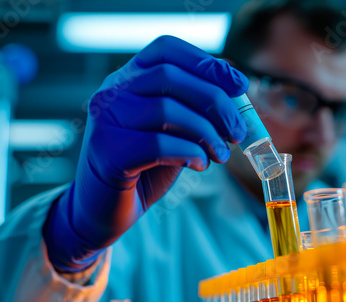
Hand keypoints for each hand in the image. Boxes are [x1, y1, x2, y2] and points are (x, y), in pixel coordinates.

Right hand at [43, 36, 247, 271]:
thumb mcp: (174, 130)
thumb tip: (236, 91)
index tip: (240, 85)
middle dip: (215, 102)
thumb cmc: (145, 165)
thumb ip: (195, 108)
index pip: (166, 49)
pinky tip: (200, 164)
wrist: (106, 207)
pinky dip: (190, 153)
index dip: (207, 62)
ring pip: (165, 110)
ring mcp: (105, 120)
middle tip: (237, 131)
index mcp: (129, 78)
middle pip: (169, 76)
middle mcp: (112, 91)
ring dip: (206, 132)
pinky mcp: (107, 152)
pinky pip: (158, 145)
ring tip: (221, 154)